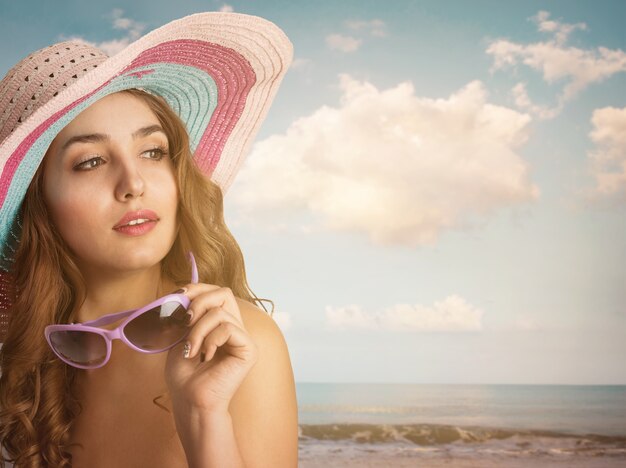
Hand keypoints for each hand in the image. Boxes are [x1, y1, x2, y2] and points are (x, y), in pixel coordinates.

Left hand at [164, 284, 258, 413]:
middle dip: (199, 302)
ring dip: (198, 329)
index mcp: (219, 323)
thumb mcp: (178, 336)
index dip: (198, 288)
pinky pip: (229, 328)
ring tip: (190, 349)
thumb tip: (182, 293)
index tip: (177, 296)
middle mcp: (234, 327)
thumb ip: (185, 314)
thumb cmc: (183, 375)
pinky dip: (211, 339)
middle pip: (224, 293)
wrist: (189, 401)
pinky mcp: (249, 349)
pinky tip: (205, 356)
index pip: (216, 292)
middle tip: (184, 321)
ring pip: (221, 312)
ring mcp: (243, 338)